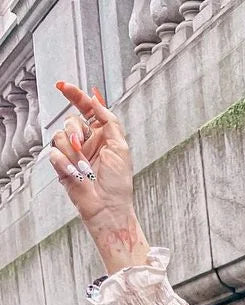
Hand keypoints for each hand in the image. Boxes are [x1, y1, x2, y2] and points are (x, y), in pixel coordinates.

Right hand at [44, 81, 134, 229]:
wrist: (107, 208)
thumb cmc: (118, 184)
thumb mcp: (121, 147)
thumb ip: (109, 121)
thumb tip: (97, 101)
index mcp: (102, 135)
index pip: (86, 109)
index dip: (75, 96)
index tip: (64, 87)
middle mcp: (86, 142)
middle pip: (70, 121)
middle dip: (74, 131)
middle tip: (81, 146)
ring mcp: (73, 153)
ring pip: (60, 136)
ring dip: (72, 151)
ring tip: (84, 167)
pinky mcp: (63, 165)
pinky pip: (54, 153)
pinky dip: (65, 163)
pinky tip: (76, 173)